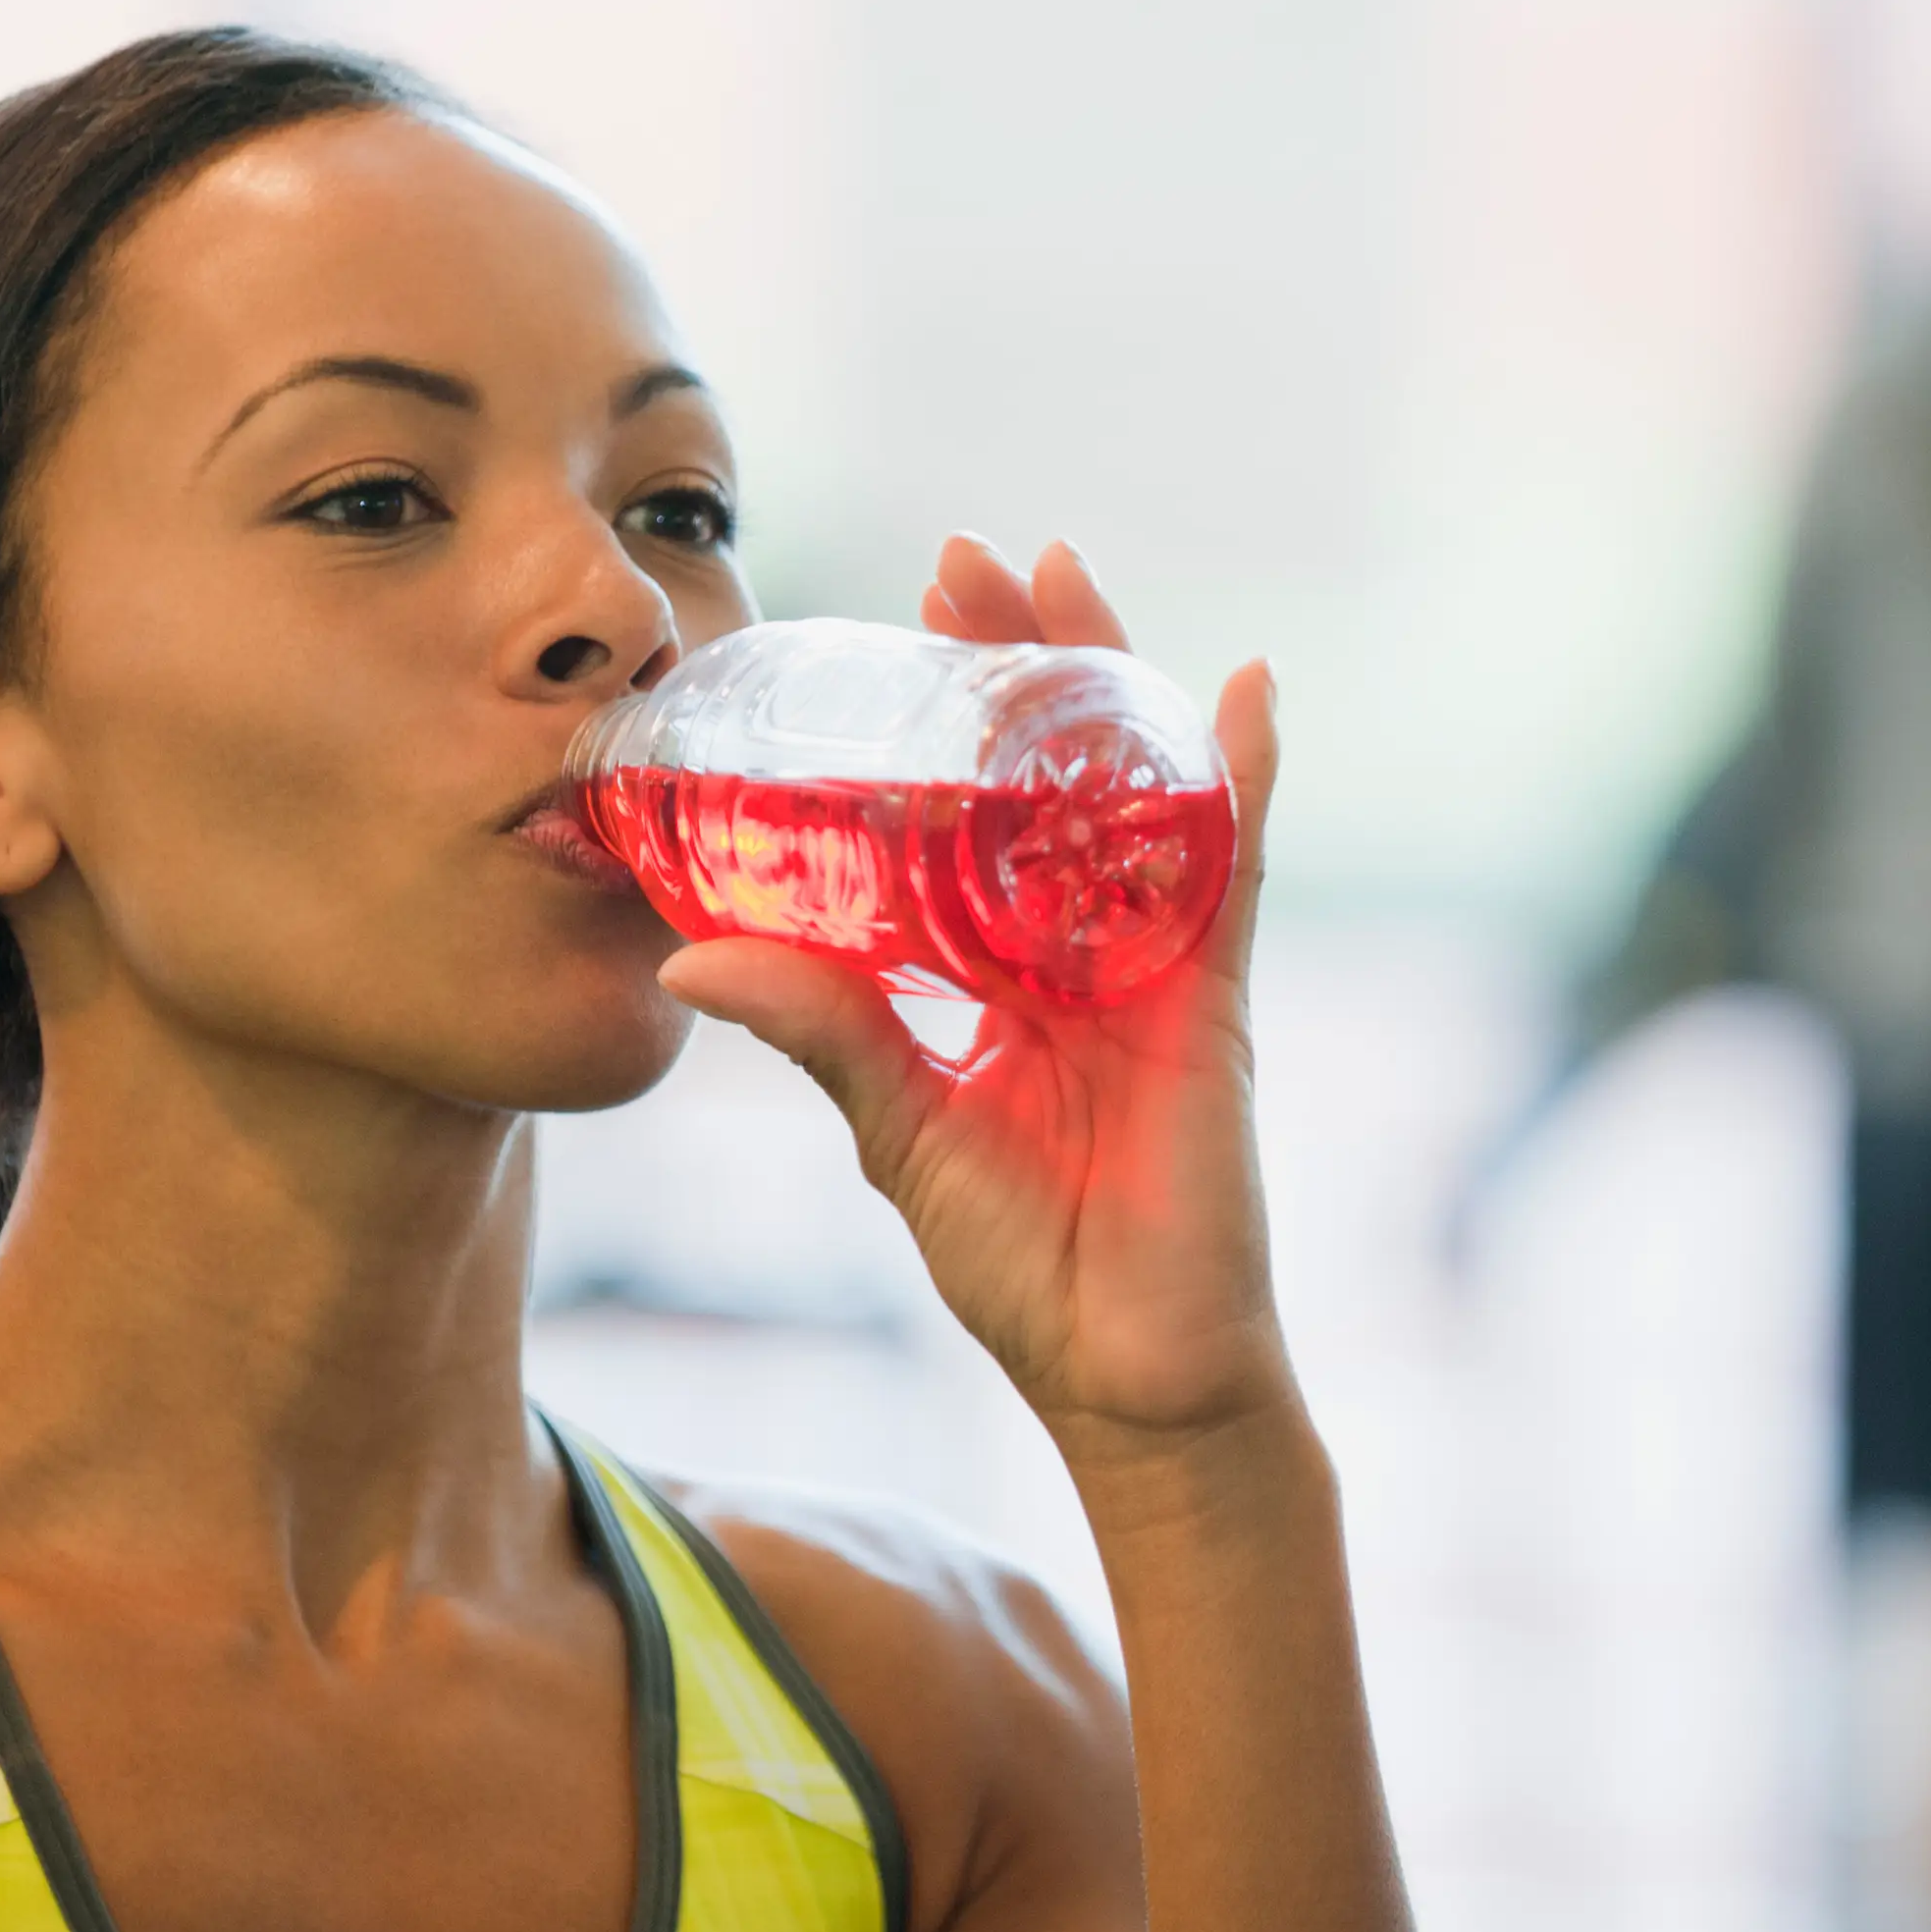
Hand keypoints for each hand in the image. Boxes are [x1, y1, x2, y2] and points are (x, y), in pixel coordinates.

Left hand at [655, 536, 1290, 1462]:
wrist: (1127, 1372)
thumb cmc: (1021, 1262)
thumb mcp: (897, 1129)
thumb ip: (821, 1032)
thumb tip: (689, 957)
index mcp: (998, 967)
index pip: (965, 810)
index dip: (937, 715)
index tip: (888, 620)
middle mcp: (1079, 943)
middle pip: (1051, 766)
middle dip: (1012, 657)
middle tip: (958, 560)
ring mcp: (1152, 960)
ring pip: (1132, 782)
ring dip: (1105, 674)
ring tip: (1063, 574)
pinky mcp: (1211, 998)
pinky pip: (1229, 864)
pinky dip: (1241, 774)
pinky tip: (1241, 689)